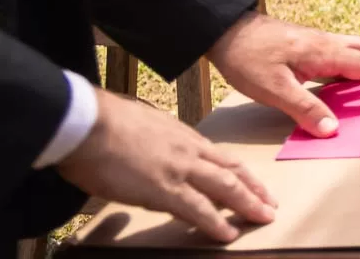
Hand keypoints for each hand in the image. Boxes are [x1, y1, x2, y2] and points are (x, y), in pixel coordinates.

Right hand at [56, 88, 276, 242]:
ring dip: (247, 204)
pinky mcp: (164, 189)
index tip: (253, 183)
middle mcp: (189, 151)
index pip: (221, 157)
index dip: (240, 172)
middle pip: (233, 171)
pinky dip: (215, 224)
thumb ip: (157, 142)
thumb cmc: (105, 124)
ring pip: (225, 187)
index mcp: (183, 137)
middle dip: (255, 189)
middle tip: (271, 204)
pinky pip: (197, 209)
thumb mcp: (144, 127)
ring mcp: (180, 169)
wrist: (89, 124)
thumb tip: (154, 153)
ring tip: (263, 218)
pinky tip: (227, 235)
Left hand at [205, 12, 359, 137]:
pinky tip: (357, 74)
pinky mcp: (309, 45)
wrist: (225, 30)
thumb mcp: (272, 89)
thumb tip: (333, 130)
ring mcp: (319, 41)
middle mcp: (328, 43)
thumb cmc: (248, 58)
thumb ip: (305, 108)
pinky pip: (347, 51)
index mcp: (325, 52)